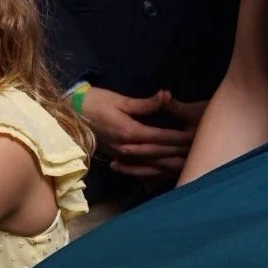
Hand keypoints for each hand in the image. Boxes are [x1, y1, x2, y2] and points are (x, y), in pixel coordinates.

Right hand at [79, 87, 194, 181]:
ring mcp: (120, 155)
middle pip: (158, 154)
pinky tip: (163, 172)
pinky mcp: (116, 157)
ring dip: (168, 165)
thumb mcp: (121, 100)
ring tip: (187, 164)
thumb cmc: (95, 102)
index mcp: (130, 132)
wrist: (70, 114)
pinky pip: (138, 169)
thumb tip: (166, 95)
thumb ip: (145, 103)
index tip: (196, 136)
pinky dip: (152, 171)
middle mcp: (126, 148)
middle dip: (179, 153)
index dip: (179, 138)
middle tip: (197, 152)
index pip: (161, 138)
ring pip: (149, 165)